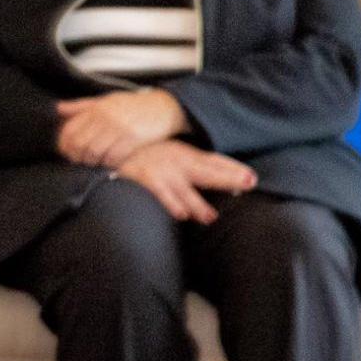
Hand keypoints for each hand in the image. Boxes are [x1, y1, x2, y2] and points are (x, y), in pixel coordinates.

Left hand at [55, 87, 188, 168]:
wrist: (165, 107)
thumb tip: (58, 108)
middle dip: (77, 157)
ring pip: (95, 152)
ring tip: (96, 163)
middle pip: (80, 143)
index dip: (65, 145)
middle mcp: (106, 117)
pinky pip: (114, 157)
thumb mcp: (106, 100)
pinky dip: (110, 163)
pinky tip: (112, 162)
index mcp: (97, 108)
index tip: (68, 153)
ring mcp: (120, 128)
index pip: (70, 130)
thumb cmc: (133, 105)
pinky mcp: (133, 138)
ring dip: (93, 162)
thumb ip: (82, 106)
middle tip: (82, 162)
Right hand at [112, 139, 258, 223]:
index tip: (251, 177)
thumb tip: (211, 183)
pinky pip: (160, 193)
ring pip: (185, 188)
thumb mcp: (167, 153)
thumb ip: (188, 165)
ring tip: (210, 217)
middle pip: (207, 170)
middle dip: (228, 177)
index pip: (213, 161)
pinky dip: (171, 203)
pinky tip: (181, 215)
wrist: (109, 142)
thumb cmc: (141, 153)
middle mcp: (176, 160)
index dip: (232, 168)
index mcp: (184, 153)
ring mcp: (161, 169)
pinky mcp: (144, 177)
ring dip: (198, 204)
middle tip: (248, 183)